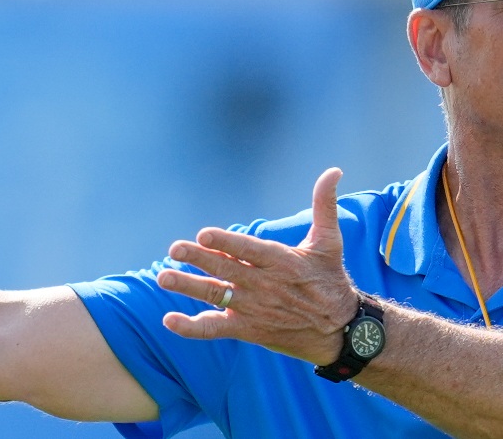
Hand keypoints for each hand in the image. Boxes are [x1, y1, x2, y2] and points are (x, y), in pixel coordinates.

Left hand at [157, 167, 360, 364]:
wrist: (340, 331)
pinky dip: (192, 327)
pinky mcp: (249, 329)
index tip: (203, 235)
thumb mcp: (329, 241)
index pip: (249, 250)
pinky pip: (215, 328)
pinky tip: (170, 320)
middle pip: (226, 270)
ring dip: (188, 286)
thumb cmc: (331, 280)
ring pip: (215, 296)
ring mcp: (254, 308)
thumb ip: (325, 205)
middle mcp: (265, 285)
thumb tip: (334, 171)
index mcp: (282, 262)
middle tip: (174, 249)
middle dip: (198, 259)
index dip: (226, 243)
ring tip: (163, 277)